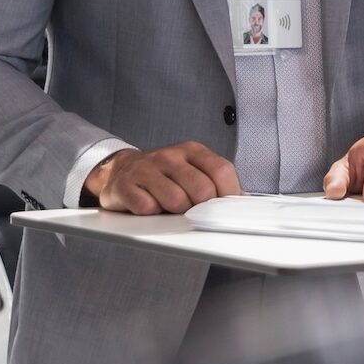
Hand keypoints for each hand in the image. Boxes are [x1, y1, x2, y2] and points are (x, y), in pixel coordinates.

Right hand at [85, 142, 241, 214]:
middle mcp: (170, 156)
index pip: (222, 171)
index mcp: (192, 151)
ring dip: (176, 212)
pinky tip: (149, 205)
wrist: (121, 170)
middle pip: (202, 189)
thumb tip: (242, 199)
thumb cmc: (163, 174)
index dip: (229, 193)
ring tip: (169, 206)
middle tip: (191, 207)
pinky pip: (148, 208)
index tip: (224, 206)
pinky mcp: (125, 185)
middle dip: (201, 206)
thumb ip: (217, 181)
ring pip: (176, 201)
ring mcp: (146, 169)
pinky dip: (152, 213)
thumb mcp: (193, 169)